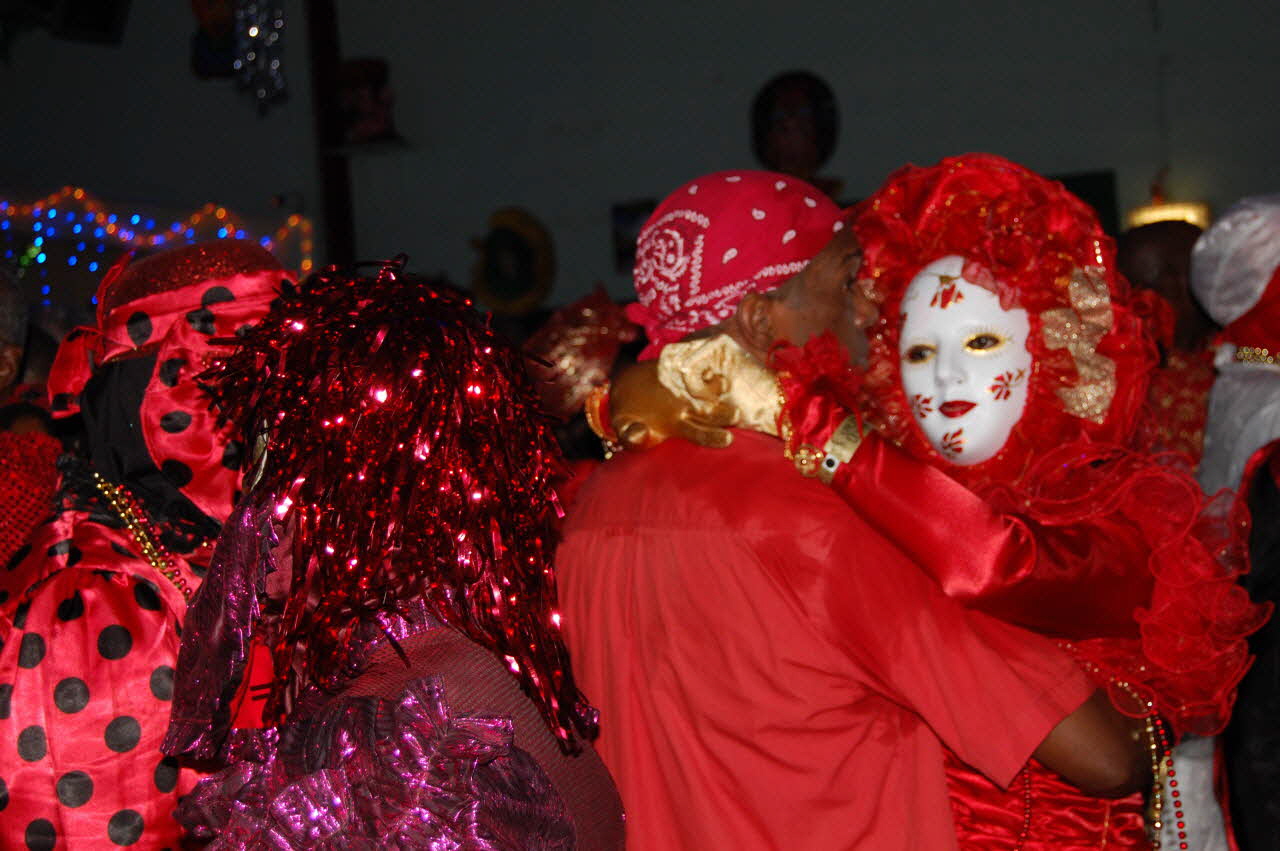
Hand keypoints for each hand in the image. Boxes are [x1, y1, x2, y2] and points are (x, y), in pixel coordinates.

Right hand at [605, 359, 735, 449]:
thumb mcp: (624, 427)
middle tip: (736, 414)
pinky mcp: (680, 369)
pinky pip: (694, 366)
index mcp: (679, 426)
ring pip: (707, 389)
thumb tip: (638, 435)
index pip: (700, 434)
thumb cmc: (627, 417)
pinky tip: (706, 361)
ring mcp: (686, 388)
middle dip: (725, 413)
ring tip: (723, 383)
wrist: (624, 389)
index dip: (713, 437)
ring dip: (717, 386)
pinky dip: (701, 365)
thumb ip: (631, 435)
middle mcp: (688, 408)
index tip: (728, 438)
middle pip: (711, 413)